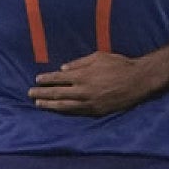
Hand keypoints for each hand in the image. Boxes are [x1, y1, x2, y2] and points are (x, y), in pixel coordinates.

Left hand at [28, 51, 154, 115]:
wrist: (138, 81)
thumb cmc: (119, 65)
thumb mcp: (99, 56)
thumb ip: (79, 63)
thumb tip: (63, 69)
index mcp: (83, 75)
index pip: (59, 78)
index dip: (47, 79)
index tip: (37, 80)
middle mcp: (84, 90)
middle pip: (58, 93)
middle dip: (42, 93)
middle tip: (30, 93)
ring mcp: (89, 103)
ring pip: (64, 106)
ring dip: (49, 105)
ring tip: (38, 104)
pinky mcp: (96, 111)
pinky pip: (76, 113)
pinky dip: (64, 112)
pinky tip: (57, 110)